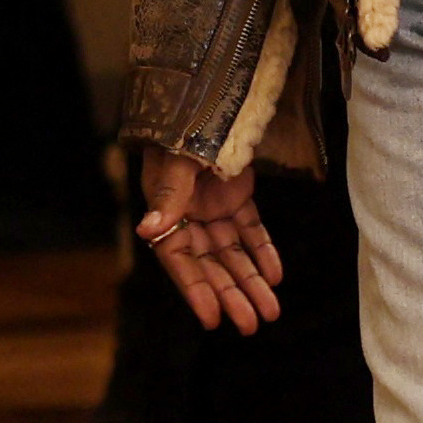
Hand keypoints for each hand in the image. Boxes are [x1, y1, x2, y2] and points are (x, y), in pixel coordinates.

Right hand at [138, 146, 283, 332]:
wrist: (204, 98)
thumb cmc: (183, 130)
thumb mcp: (177, 163)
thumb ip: (169, 197)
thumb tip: (147, 231)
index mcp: (167, 213)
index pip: (181, 262)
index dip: (196, 291)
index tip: (213, 319)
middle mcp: (189, 218)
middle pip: (212, 265)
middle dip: (232, 295)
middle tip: (252, 325)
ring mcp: (214, 209)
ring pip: (234, 254)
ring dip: (252, 281)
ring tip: (270, 311)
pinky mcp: (237, 198)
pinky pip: (251, 230)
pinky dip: (264, 252)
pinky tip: (276, 276)